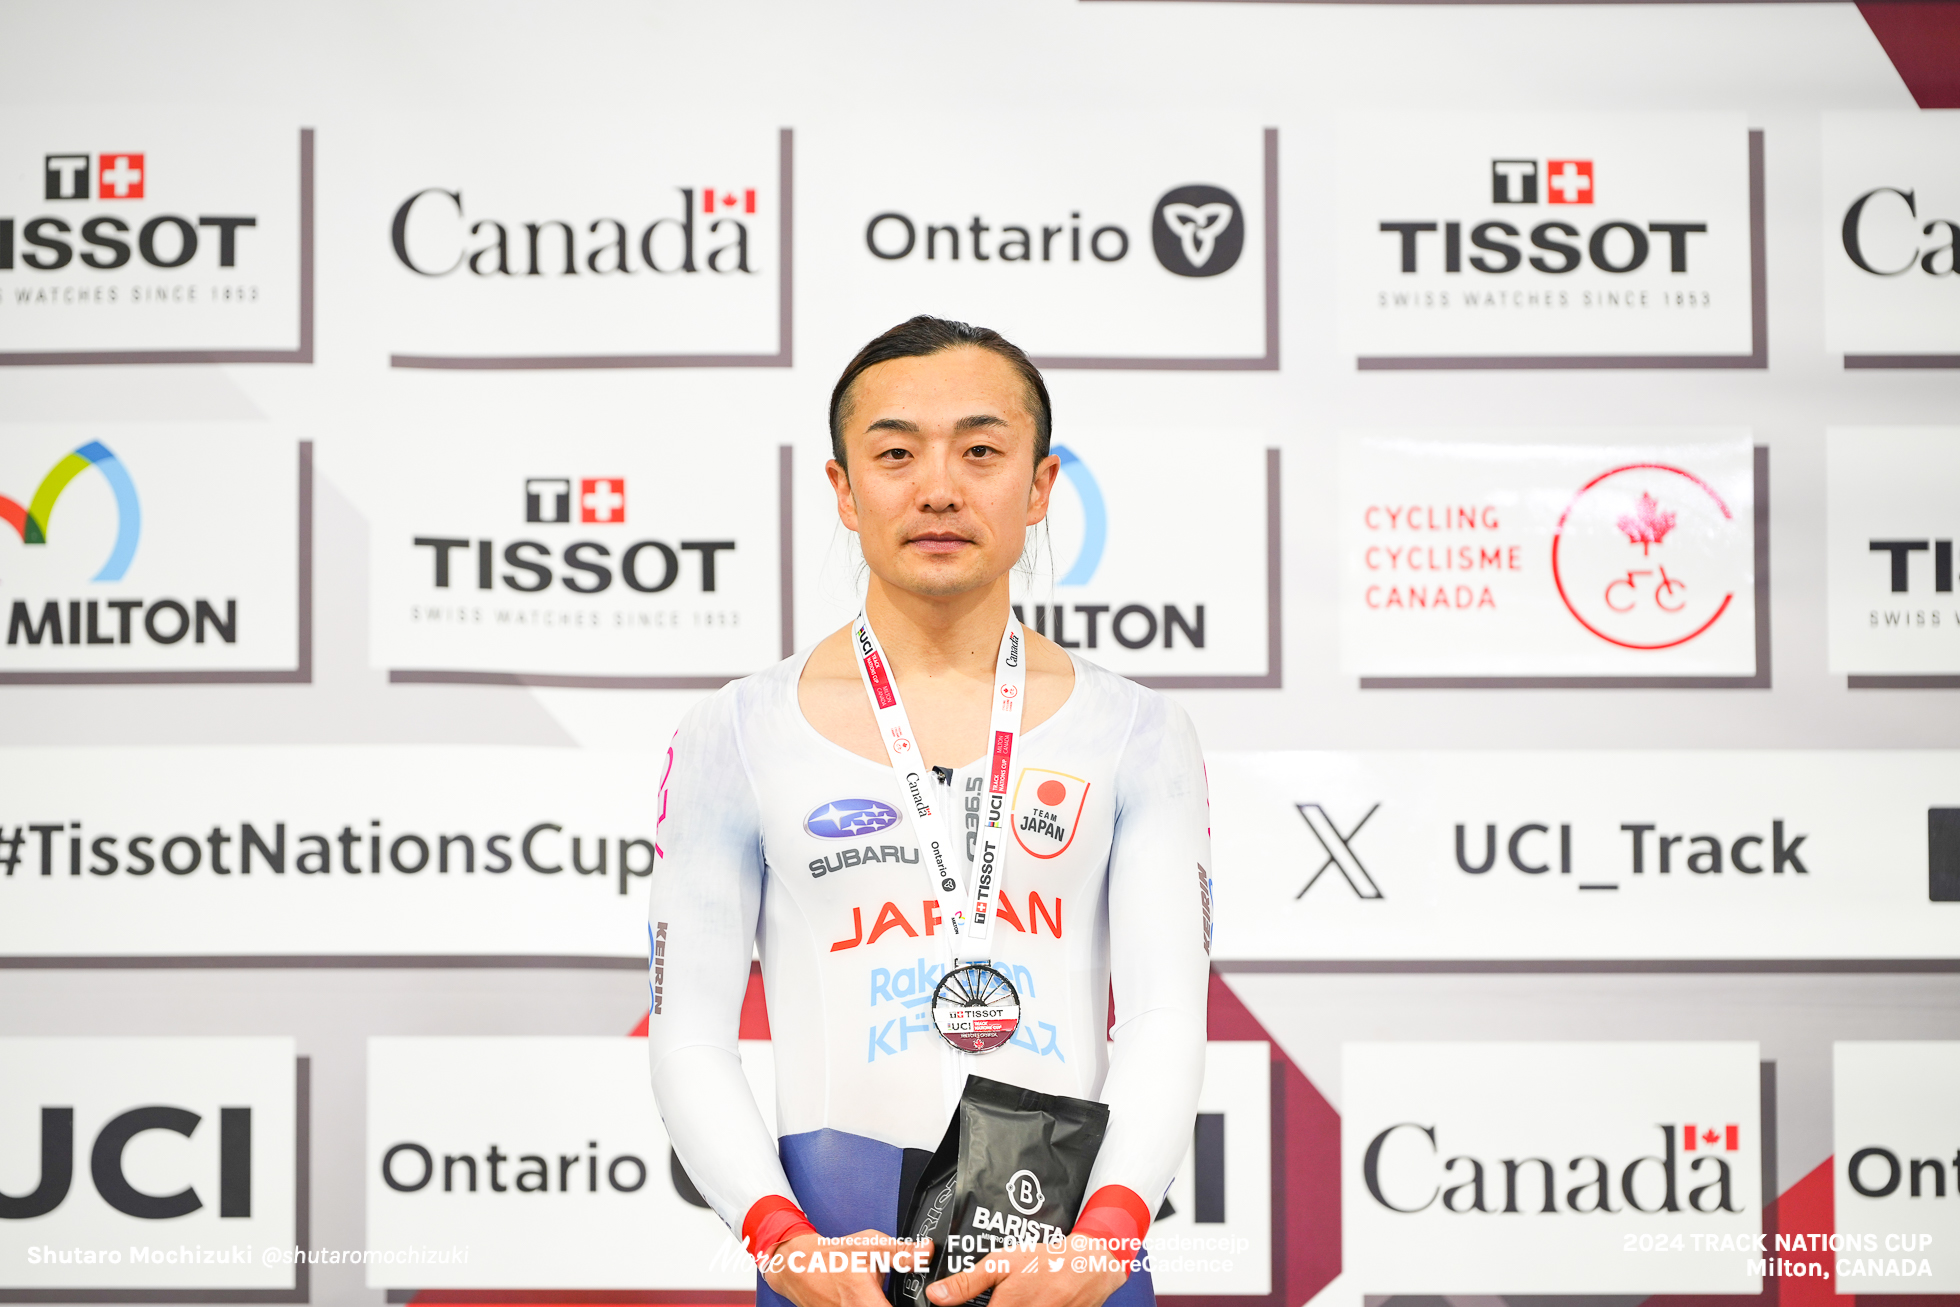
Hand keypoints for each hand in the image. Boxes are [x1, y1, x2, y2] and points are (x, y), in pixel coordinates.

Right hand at [760, 1230, 933, 1306]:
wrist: (801, 1266)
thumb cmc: (833, 1257)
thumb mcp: (871, 1246)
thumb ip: (902, 1252)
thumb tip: (926, 1252)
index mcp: (867, 1304)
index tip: (920, 1301)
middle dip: (899, 1303)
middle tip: (893, 1289)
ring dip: (882, 1301)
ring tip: (877, 1290)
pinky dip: (872, 1303)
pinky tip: (870, 1294)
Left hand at [925, 1233, 1133, 1306]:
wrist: (1089, 1267)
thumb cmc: (1045, 1261)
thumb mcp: (1002, 1263)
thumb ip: (968, 1282)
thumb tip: (937, 1295)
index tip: (970, 1303)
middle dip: (992, 1306)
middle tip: (999, 1296)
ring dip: (1007, 1306)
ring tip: (1018, 1295)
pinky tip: (1028, 1301)